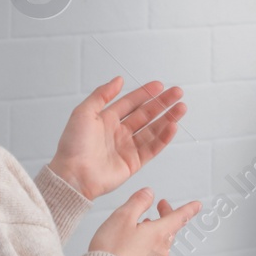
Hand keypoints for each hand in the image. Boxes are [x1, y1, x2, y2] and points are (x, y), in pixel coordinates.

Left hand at [47, 77, 185, 200]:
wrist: (73, 175)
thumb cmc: (73, 145)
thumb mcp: (83, 112)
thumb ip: (102, 94)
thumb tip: (118, 79)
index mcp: (106, 119)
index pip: (131, 103)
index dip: (145, 93)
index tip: (159, 85)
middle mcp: (119, 132)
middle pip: (146, 114)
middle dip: (162, 103)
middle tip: (177, 93)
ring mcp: (127, 147)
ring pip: (153, 130)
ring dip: (168, 118)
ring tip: (181, 108)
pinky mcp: (133, 163)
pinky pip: (152, 148)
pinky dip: (164, 137)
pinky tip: (173, 126)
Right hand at [89, 189, 202, 255]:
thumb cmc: (112, 251)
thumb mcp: (122, 217)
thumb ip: (138, 202)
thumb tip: (149, 194)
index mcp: (159, 234)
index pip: (180, 217)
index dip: (189, 209)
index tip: (197, 205)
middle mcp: (161, 252)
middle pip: (168, 231)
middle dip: (165, 218)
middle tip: (160, 208)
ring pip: (159, 247)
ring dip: (152, 236)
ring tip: (138, 231)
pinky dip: (144, 253)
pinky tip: (130, 253)